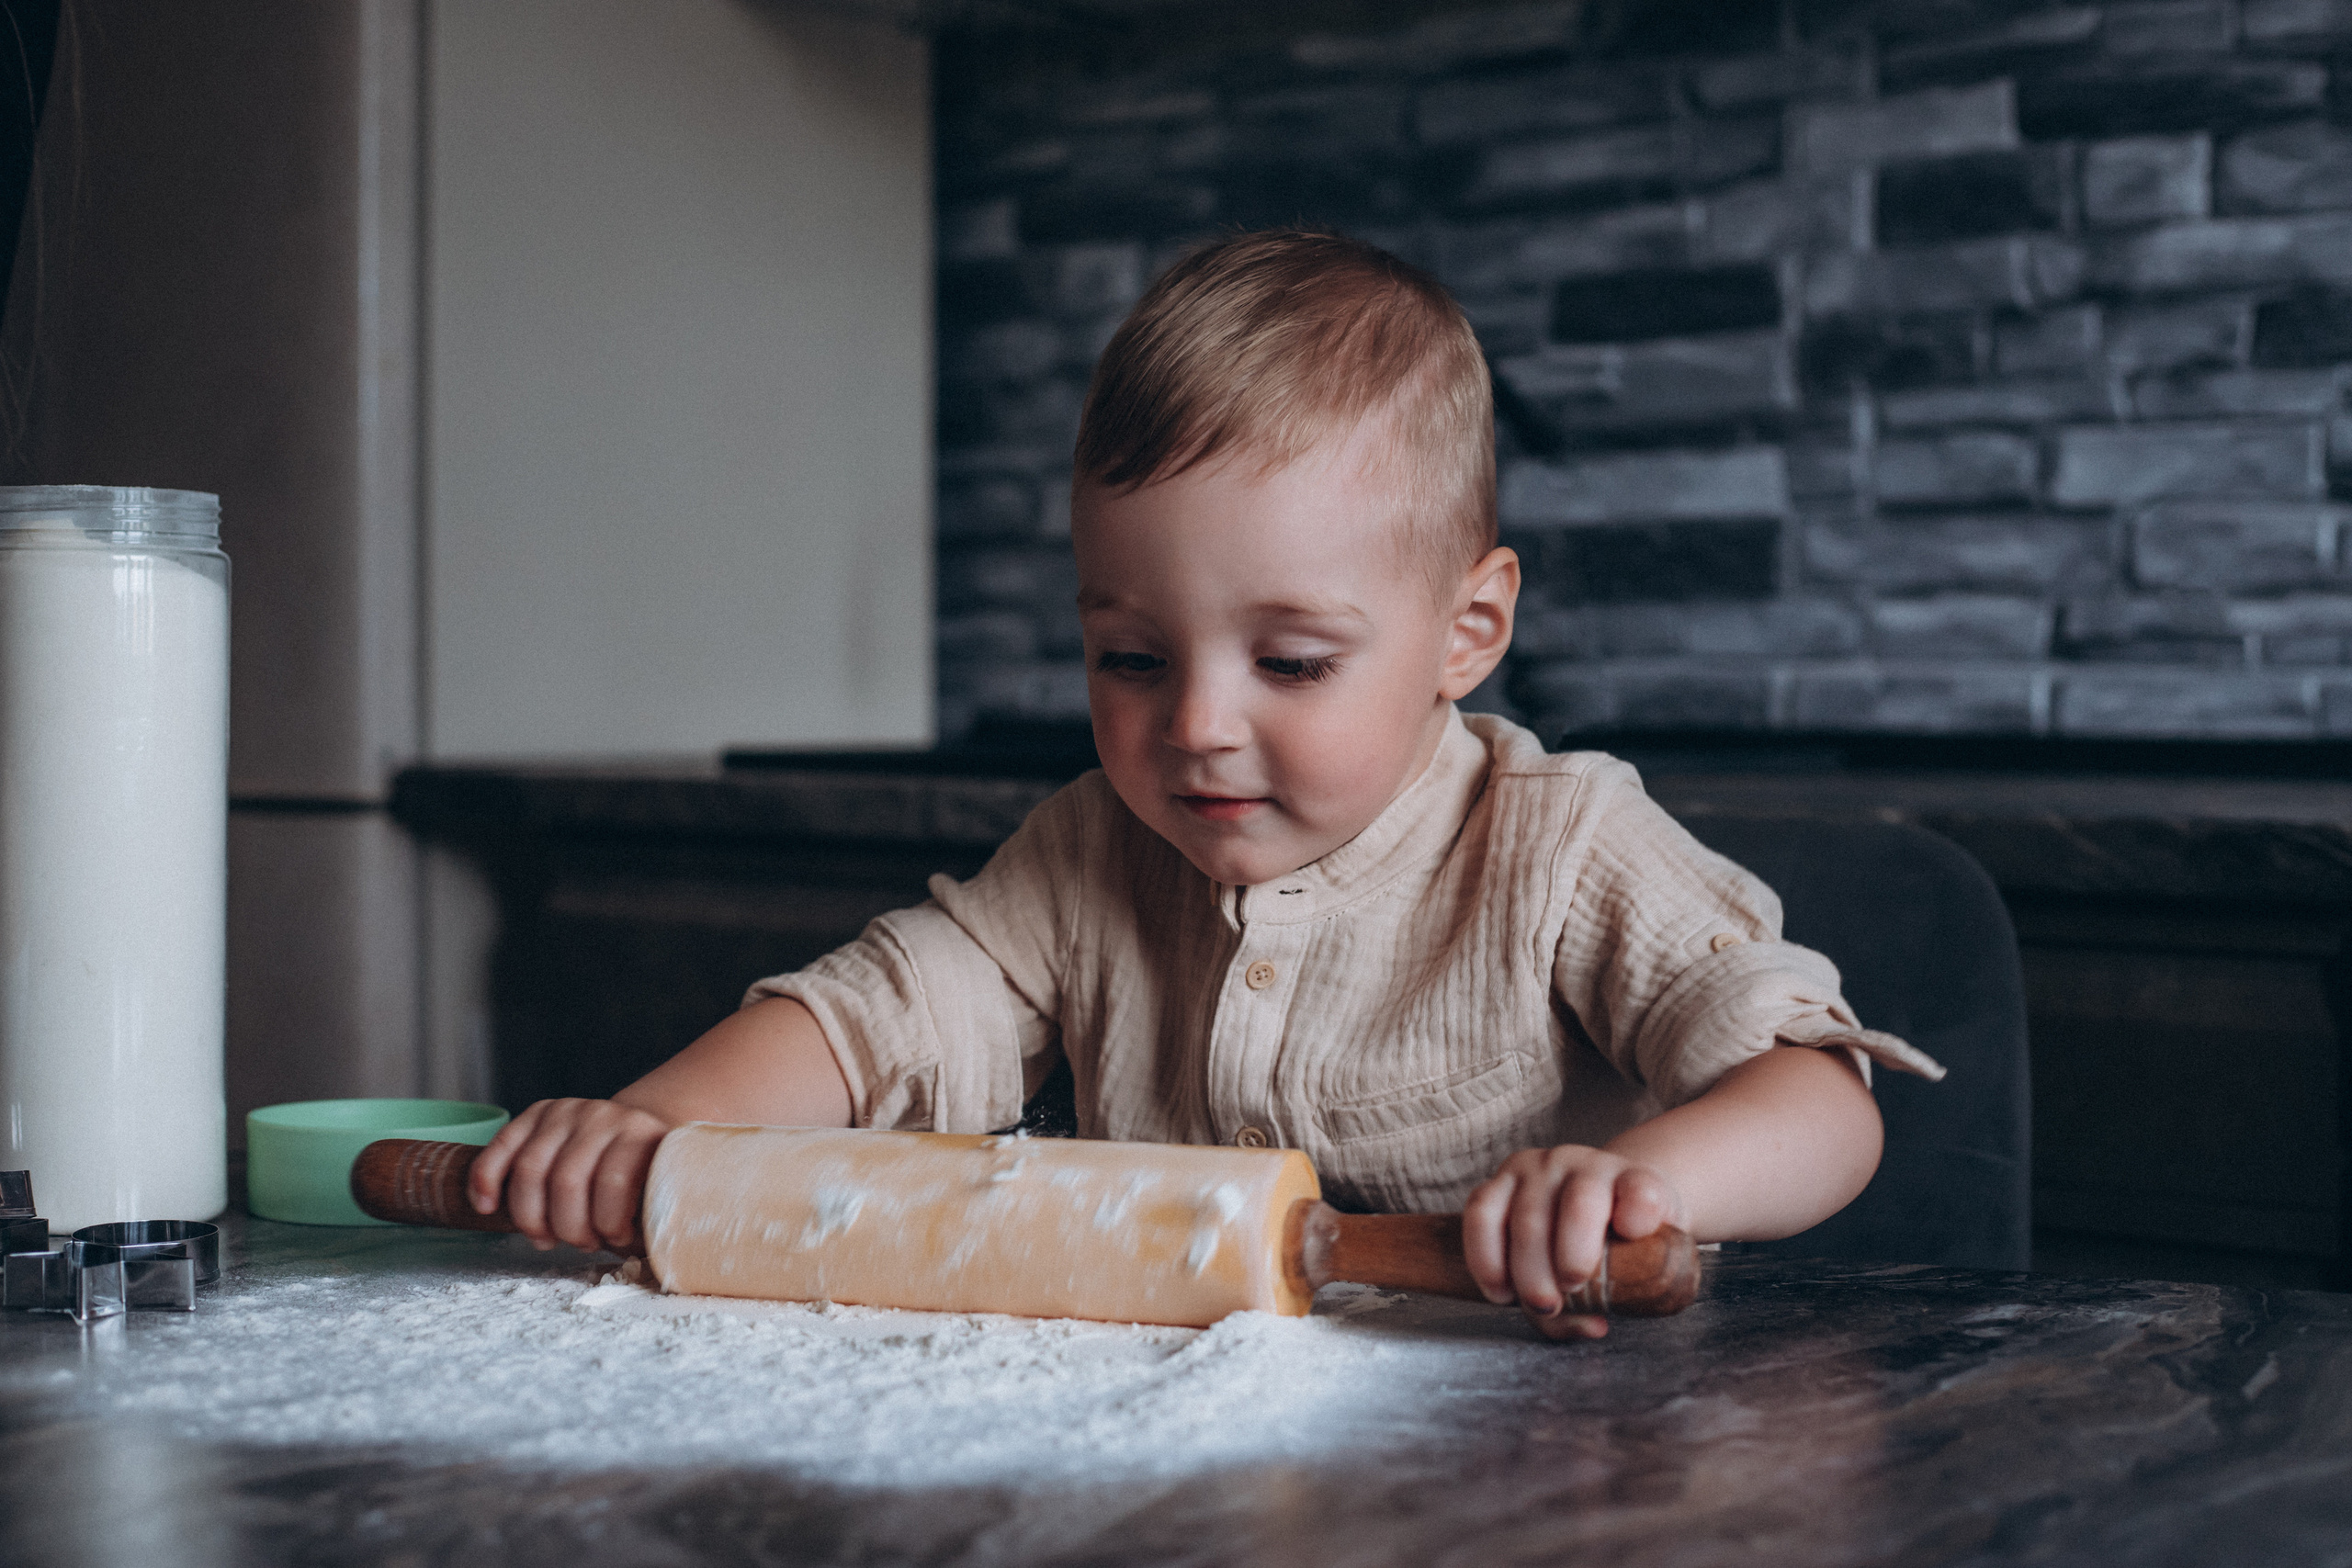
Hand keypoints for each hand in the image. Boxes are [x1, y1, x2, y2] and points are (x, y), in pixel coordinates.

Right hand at [468, 1098, 672, 1254]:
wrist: (632, 1130)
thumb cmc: (644, 1173)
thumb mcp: (660, 1188)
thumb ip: (652, 1216)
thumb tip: (640, 1258)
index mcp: (639, 1134)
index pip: (614, 1182)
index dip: (608, 1223)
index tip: (614, 1240)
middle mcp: (601, 1116)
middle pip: (566, 1182)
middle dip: (567, 1228)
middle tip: (580, 1243)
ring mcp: (565, 1111)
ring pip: (529, 1170)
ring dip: (530, 1218)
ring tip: (545, 1238)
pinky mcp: (535, 1113)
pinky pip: (500, 1145)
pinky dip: (485, 1179)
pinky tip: (486, 1207)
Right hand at [1461, 1145, 1685, 1340]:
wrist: (1593, 1207)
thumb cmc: (1617, 1244)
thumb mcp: (1632, 1270)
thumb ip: (1611, 1299)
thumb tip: (1592, 1323)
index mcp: (1635, 1182)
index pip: (1642, 1191)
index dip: (1639, 1214)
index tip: (1632, 1238)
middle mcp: (1587, 1166)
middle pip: (1578, 1208)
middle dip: (1569, 1265)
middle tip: (1566, 1301)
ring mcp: (1541, 1167)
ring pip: (1527, 1215)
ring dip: (1528, 1271)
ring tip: (1538, 1304)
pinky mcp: (1500, 1178)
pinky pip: (1481, 1212)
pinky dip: (1485, 1258)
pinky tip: (1500, 1290)